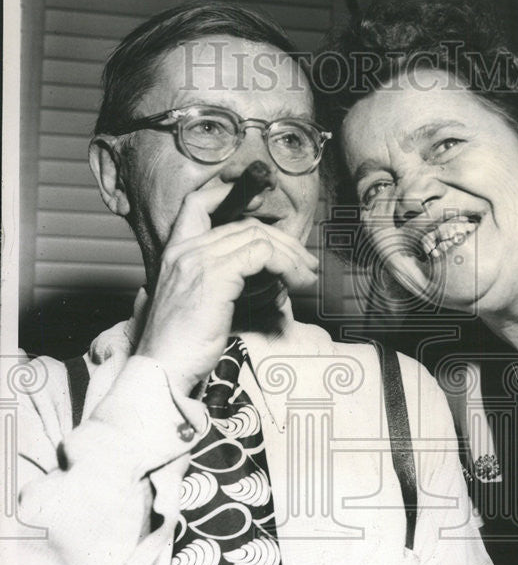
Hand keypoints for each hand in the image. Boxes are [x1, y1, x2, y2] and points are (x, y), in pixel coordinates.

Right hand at [136, 180, 318, 394]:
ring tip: (307, 275)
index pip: (197, 204)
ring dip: (290, 255)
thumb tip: (262, 276)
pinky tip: (297, 283)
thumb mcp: (198, 306)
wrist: (163, 369)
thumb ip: (220, 283)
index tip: (263, 209)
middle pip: (243, 224)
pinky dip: (286, 265)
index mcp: (174, 253)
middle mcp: (183, 250)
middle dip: (282, 240)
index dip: (229, 196)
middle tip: (305, 261)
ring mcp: (197, 261)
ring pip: (257, 237)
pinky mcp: (215, 277)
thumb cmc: (182, 347)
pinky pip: (262, 255)